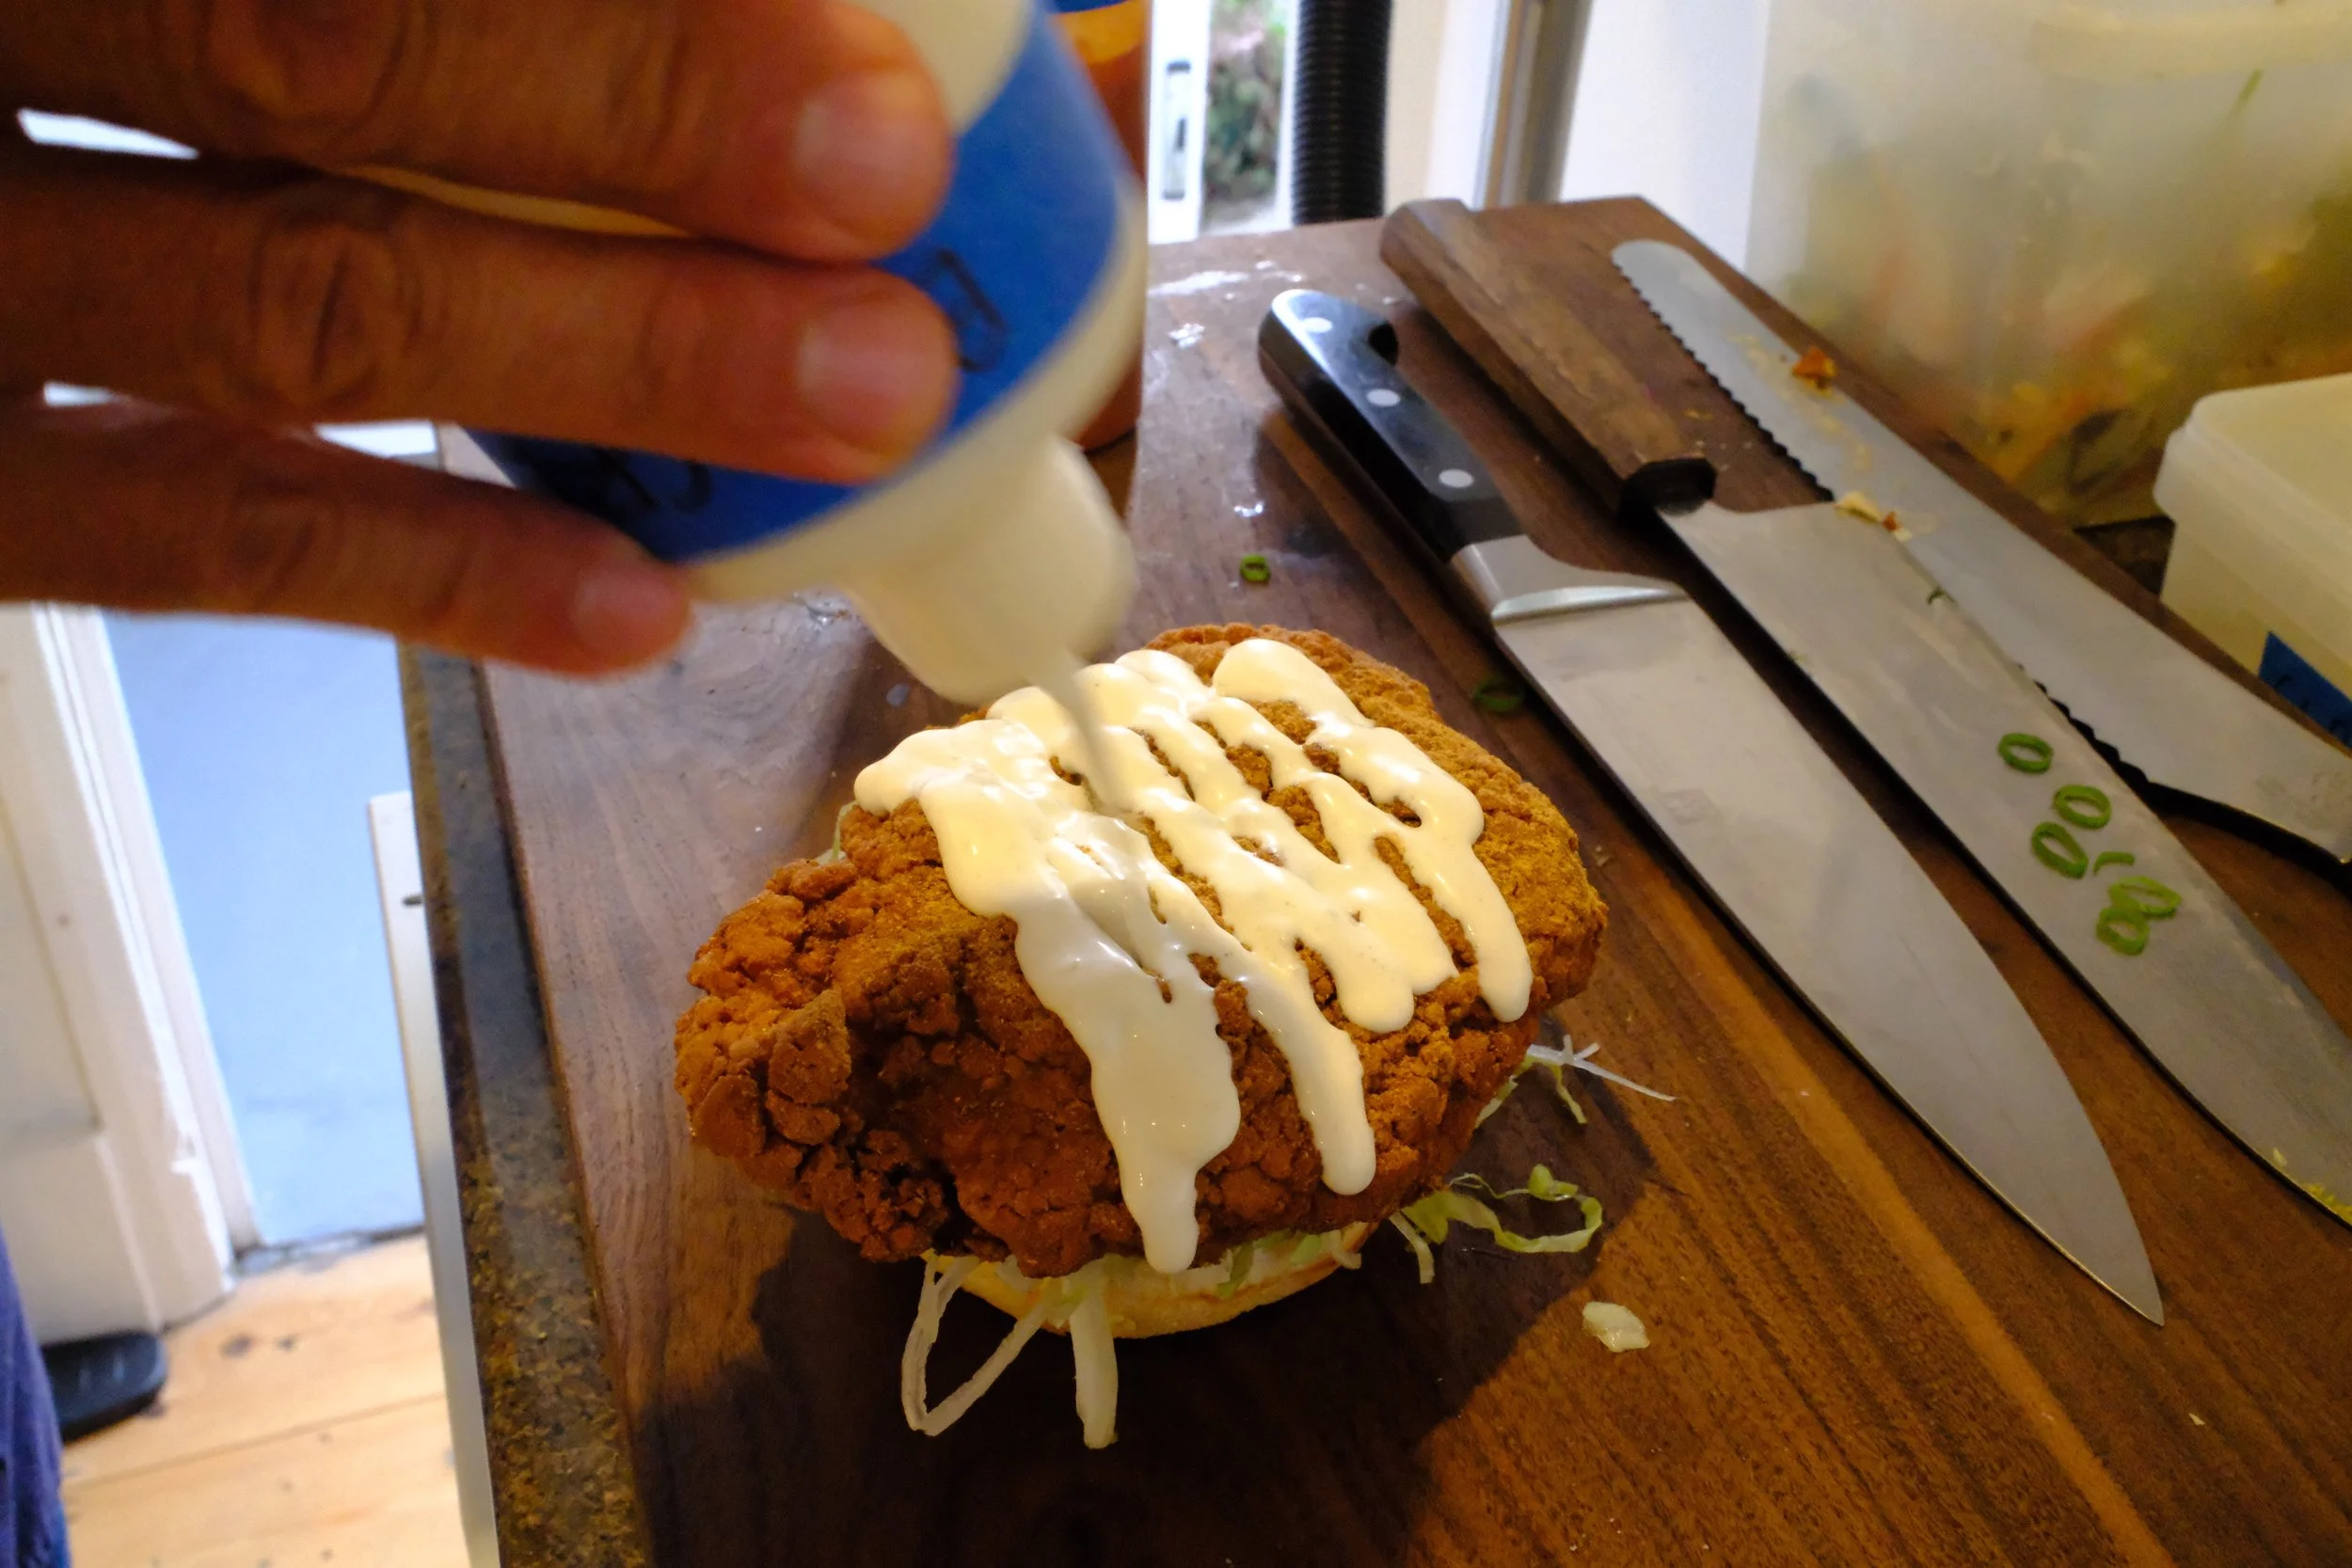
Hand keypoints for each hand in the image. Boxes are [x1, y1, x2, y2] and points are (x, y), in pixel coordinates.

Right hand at [0, 0, 959, 672]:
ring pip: (272, 309)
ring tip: (851, 393)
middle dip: (626, 125)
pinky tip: (633, 604)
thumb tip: (665, 2)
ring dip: (597, 360)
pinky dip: (420, 567)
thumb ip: (341, 9)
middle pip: (308, 53)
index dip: (605, 16)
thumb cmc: (46, 52)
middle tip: (880, 188)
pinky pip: (174, 535)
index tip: (846, 64)